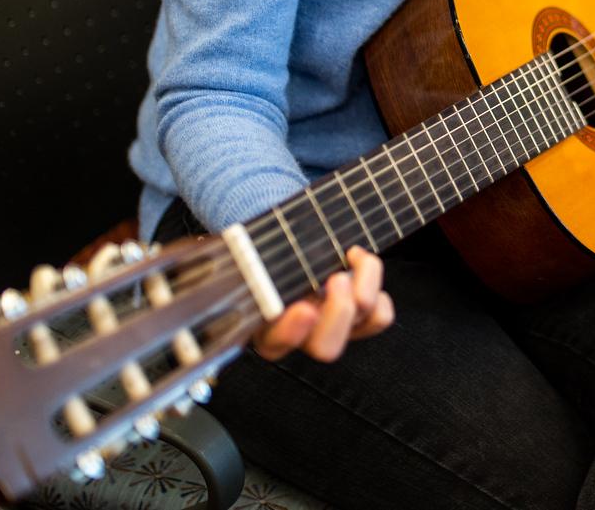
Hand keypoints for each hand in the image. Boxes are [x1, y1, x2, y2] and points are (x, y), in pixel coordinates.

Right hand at [252, 245, 394, 361]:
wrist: (292, 246)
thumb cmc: (268, 249)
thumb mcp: (253, 253)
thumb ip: (243, 260)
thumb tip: (214, 251)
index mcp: (266, 326)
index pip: (275, 344)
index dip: (292, 332)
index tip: (304, 308)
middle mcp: (302, 334)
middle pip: (327, 348)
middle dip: (339, 311)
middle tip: (337, 277)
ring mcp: (333, 326)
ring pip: (361, 325)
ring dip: (365, 286)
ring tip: (354, 256)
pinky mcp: (358, 319)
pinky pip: (380, 317)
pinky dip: (379, 288)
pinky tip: (360, 264)